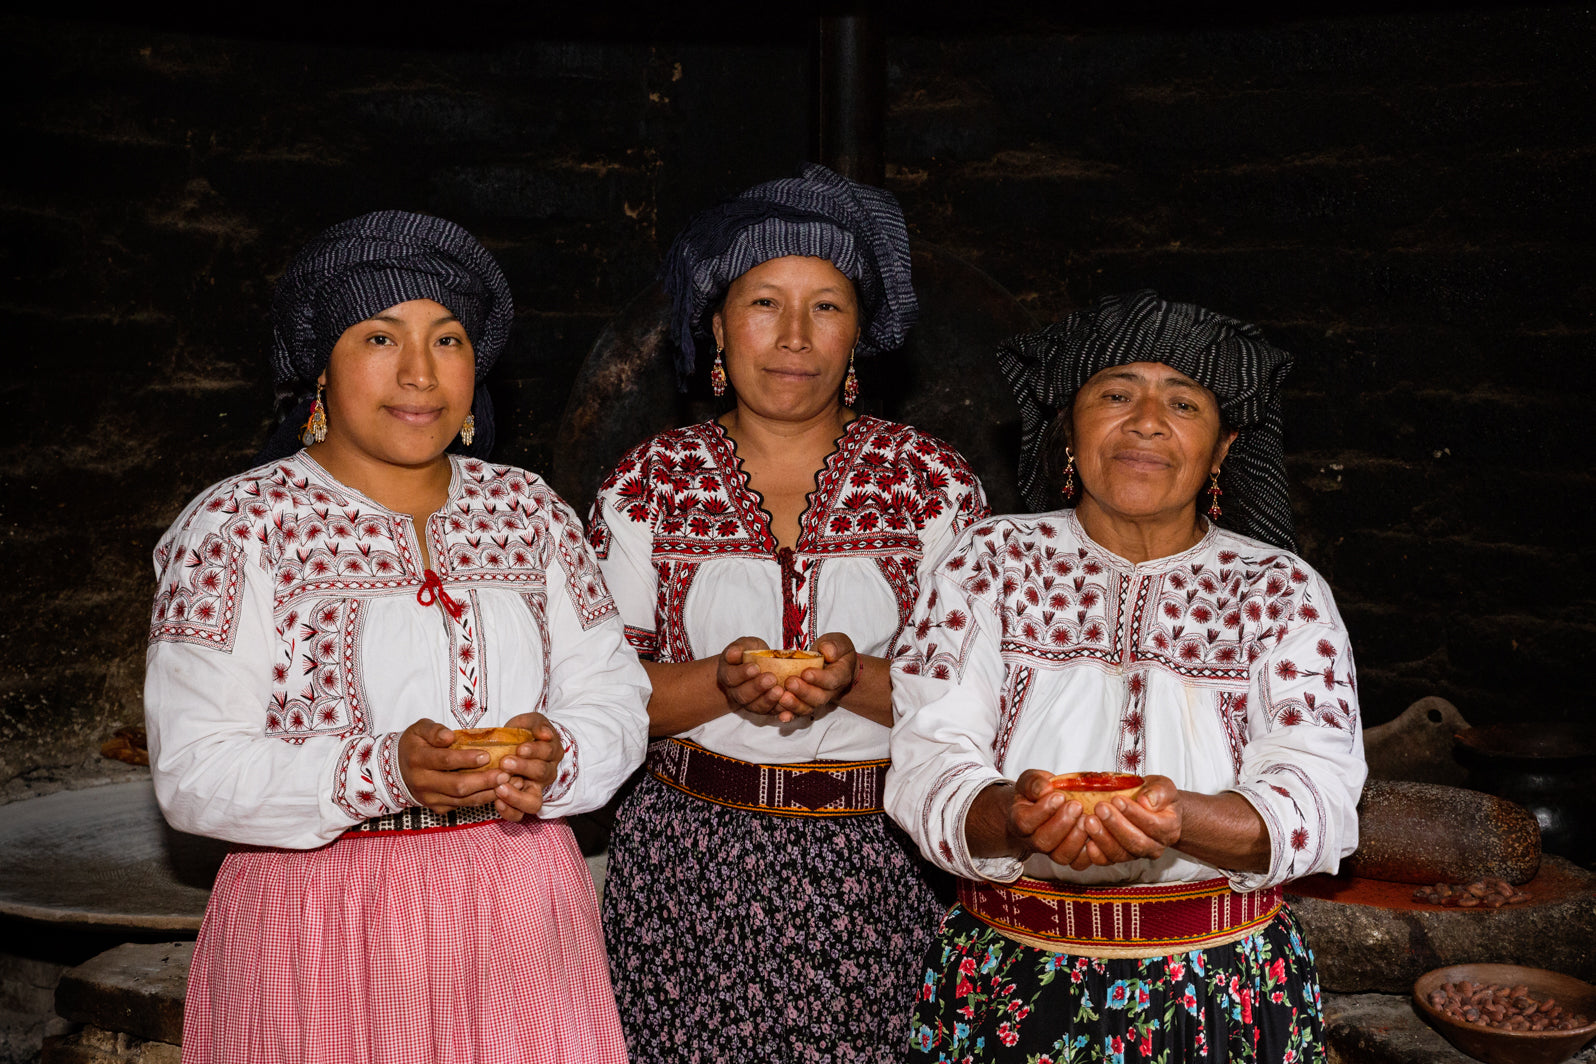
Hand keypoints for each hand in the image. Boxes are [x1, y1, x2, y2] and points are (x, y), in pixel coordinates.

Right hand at [397, 718, 505, 815]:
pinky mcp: (437, 808)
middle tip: (504, 774)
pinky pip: (462, 806)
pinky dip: (481, 800)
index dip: (466, 759)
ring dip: (487, 794)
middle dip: (483, 781)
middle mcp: (422, 782)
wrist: (396, 769)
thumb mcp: (419, 729)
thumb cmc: (415, 744)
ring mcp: (429, 798)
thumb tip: (449, 736)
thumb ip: (434, 730)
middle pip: (456, 786)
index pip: (445, 761)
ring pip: (462, 800)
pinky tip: (498, 792)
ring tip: (507, 784)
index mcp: (418, 759)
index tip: (487, 755)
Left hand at [493, 712, 563, 821]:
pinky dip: (509, 811)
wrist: (521, 749)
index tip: (520, 748)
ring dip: (517, 796)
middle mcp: (547, 773)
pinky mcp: (523, 802)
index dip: (535, 751)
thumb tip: (545, 734)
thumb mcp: (530, 722)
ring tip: (500, 788)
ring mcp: (536, 790)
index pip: (548, 753)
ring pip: (534, 801)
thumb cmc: (526, 735)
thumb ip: (536, 724)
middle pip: (541, 773)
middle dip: (522, 768)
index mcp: (551, 752)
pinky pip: (520, 814)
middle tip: (505, 763)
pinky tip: (498, 802)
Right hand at [715, 636, 785, 716]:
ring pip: (756, 706)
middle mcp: (735, 692)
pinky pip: (770, 712)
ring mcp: (749, 703)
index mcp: (728, 675)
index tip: (755, 667)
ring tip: (779, 690)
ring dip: (768, 700)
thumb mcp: (745, 645)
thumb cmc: (750, 653)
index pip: (732, 677)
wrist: (757, 666)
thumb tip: (734, 652)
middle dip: (757, 687)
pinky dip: (779, 710)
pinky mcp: (763, 709)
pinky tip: (788, 705)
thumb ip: (739, 647)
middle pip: (743, 695)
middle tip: (771, 679)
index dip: (742, 674)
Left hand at [764, 632, 858, 722]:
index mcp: (841, 675)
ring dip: (795, 705)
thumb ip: (834, 645)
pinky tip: (781, 715)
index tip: (806, 673)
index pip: (832, 680)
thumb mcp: (839, 642)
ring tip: (782, 697)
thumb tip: (827, 652)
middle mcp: (831, 692)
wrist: (834, 664)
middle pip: (819, 697)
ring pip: (808, 708)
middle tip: (790, 682)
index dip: (820, 678)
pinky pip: (798, 713)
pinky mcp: (805, 704)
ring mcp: (817, 700)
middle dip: (804, 692)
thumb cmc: (834, 651)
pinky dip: (790, 715)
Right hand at [974, 770, 1093, 866]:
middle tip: (1077, 805)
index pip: (1025, 822)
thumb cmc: (1037, 792)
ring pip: (1060, 855)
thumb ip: (1035, 782)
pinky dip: (1088, 851)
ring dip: (1076, 838)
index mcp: (1019, 820)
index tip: (1059, 796)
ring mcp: (1051, 851)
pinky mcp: (1069, 857)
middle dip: (1062, 823)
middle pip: (1042, 842)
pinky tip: (1095, 833)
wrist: (1043, 806)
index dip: (1043, 811)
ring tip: (1087, 818)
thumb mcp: (1031, 780)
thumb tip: (1045, 788)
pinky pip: (1078, 863)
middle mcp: (1032, 840)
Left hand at [1074, 774, 1182, 867]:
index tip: (1118, 800)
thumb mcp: (1164, 787)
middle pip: (1136, 842)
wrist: (1152, 809)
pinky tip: (1088, 842)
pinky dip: (1097, 854)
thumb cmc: (1157, 797)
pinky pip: (1108, 861)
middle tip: (1100, 808)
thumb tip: (1146, 801)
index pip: (1153, 825)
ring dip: (1103, 838)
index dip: (1134, 814)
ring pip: (1121, 854)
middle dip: (1116, 825)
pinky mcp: (1120, 857)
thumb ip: (1159, 792)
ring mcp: (1137, 854)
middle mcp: (1154, 846)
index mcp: (1169, 828)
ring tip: (1090, 820)